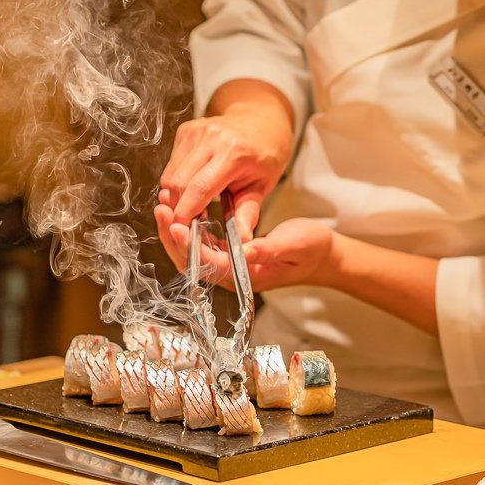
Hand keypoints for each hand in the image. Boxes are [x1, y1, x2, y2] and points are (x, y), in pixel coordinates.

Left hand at [158, 217, 337, 291]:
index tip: (175, 224)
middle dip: (173, 238)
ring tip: (164, 208)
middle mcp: (233, 275)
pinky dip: (190, 229)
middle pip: (192, 261)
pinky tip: (183, 212)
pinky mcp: (231, 255)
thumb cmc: (311, 250)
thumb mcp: (295, 245)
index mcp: (246, 276)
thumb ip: (271, 249)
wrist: (323, 256)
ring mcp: (230, 266)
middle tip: (161, 210)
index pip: (208, 263)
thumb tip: (247, 249)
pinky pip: (203, 245)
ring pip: (193, 253)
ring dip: (177, 233)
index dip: (189, 245)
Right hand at [159, 79, 293, 244]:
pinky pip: (171, 165)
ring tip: (196, 202)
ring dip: (176, 194)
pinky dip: (178, 180)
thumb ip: (248, 212)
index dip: (186, 213)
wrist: (260, 120)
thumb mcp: (263, 185)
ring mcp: (196, 131)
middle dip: (179, 207)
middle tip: (191, 221)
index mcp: (234, 153)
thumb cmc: (264, 154)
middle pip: (178, 183)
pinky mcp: (185, 130)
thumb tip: (242, 240)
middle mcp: (212, 138)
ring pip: (170, 175)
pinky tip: (194, 183)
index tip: (184, 230)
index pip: (199, 188)